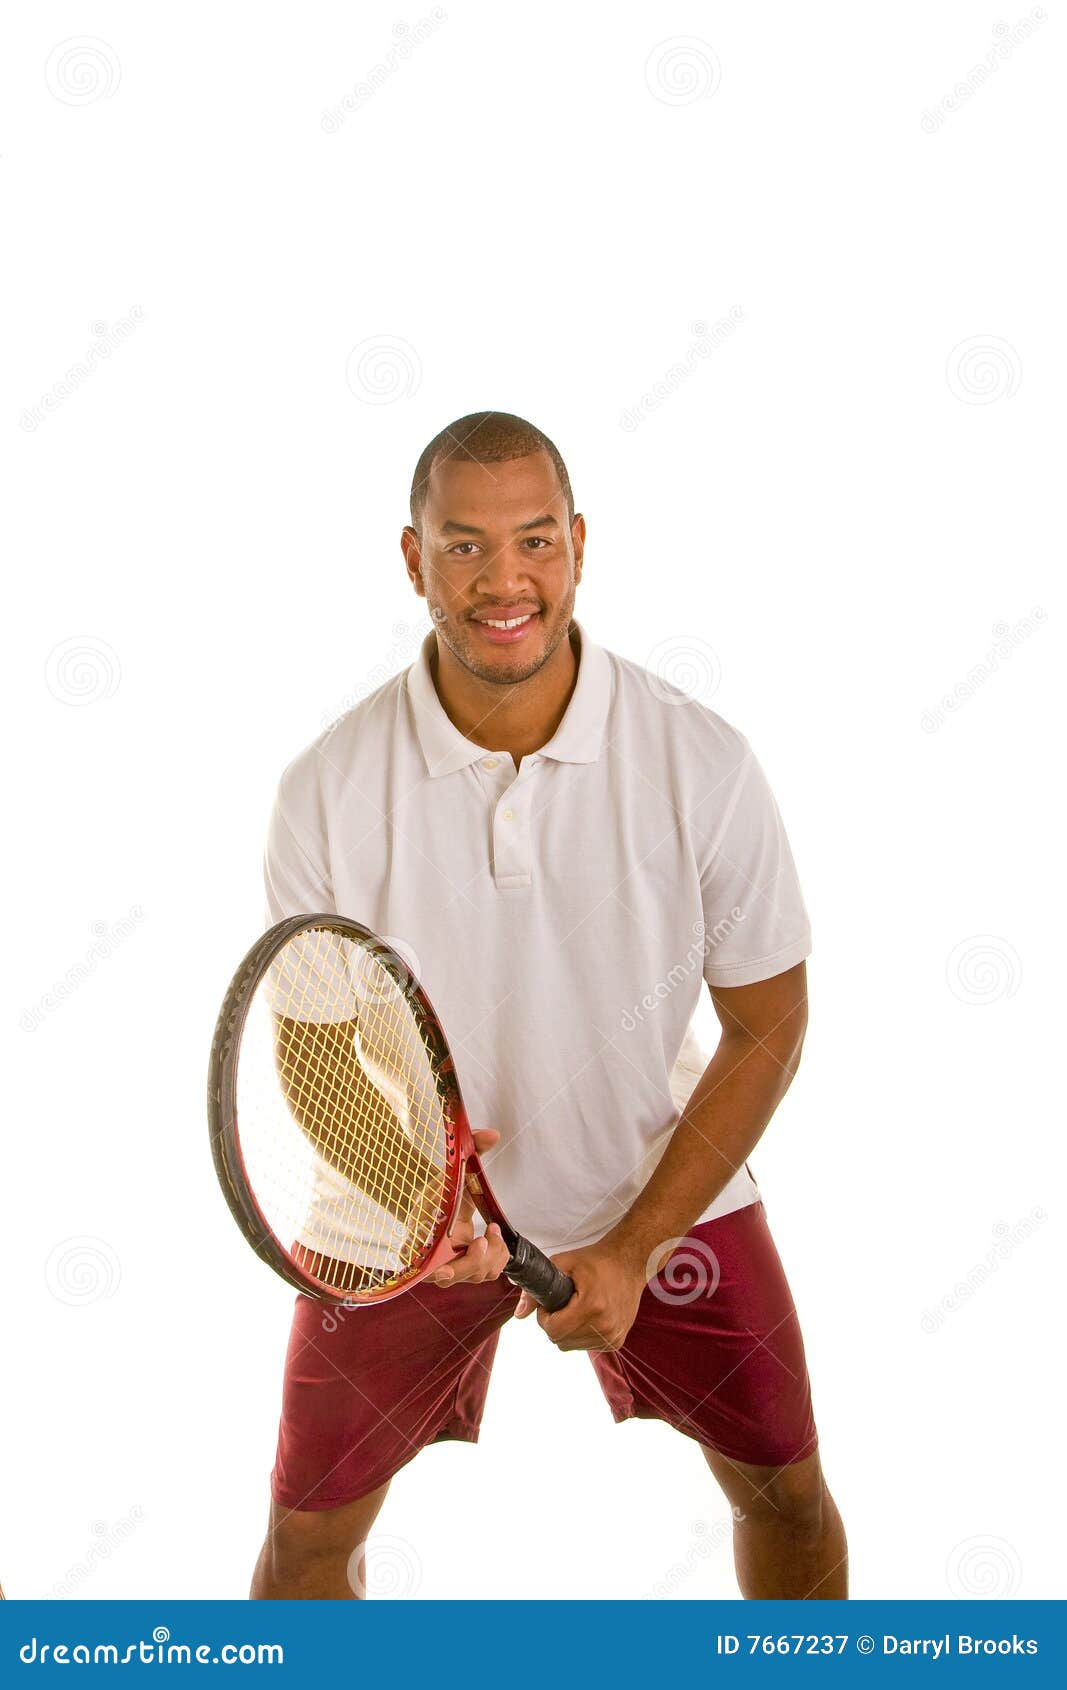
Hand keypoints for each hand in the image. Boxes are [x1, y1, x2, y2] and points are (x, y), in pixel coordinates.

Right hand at [426, 1130, 511, 1287]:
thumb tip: (493, 1134)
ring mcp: (449, 1262)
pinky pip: (485, 1274)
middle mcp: (432, 1251)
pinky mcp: (467, 1267)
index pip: (415, 1258)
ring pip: (470, 1276)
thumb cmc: (448, 1187)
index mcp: (422, 1227)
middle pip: (448, 1274)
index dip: (429, 1269)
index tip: (444, 1270)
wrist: (451, 1200)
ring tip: (493, 1233)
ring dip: (490, 1257)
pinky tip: (495, 1240)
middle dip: (472, 1261)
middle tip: (485, 1238)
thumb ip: (473, 1148)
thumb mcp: (459, 1167)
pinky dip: (497, 1259)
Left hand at [514, 1238, 647, 1350]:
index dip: (545, 1317)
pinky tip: (589, 1316)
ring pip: (571, 1346)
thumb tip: (519, 1314)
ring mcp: (612, 1336)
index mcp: (591, 1306)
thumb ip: (537, 1287)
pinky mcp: (616, 1342)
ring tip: (577, 1308)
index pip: (553, 1330)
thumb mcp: (563, 1264)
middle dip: (555, 1324)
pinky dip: (581, 1335)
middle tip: (563, 1304)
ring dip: (568, 1331)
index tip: (550, 1304)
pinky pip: (586, 1347)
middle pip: (560, 1341)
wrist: (629, 1263)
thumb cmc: (595, 1261)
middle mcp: (604, 1326)